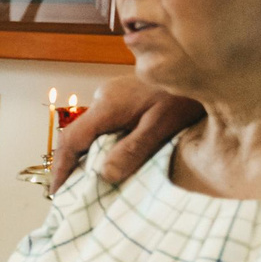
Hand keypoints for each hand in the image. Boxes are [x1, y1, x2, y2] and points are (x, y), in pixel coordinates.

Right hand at [51, 77, 202, 191]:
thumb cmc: (186, 98)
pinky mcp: (123, 98)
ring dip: (87, 156)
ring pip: (91, 132)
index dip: (61, 168)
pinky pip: (104, 126)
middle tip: (72, 194)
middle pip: (77, 136)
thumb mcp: (162, 127)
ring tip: (89, 182)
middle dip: (71, 165)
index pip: (71, 140)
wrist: (203, 68)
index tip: (57, 193)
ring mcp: (112, 96)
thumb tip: (103, 175)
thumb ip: (133, 150)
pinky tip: (111, 159)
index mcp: (107, 106)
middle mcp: (103, 99)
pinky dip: (101, 146)